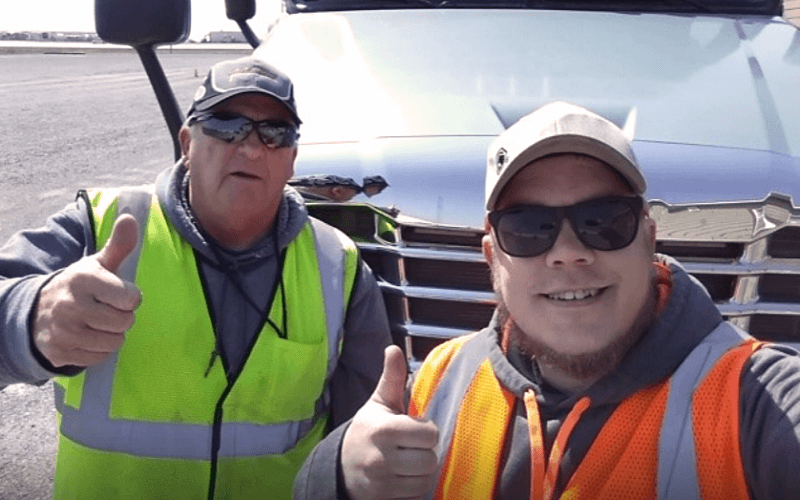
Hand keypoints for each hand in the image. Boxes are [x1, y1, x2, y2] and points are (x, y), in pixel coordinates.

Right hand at [33, 214, 141, 367]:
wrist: (37, 311)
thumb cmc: (80, 286)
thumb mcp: (97, 264)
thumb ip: (118, 245)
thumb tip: (130, 218)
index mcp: (84, 279)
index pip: (130, 298)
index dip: (130, 297)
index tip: (119, 293)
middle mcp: (72, 305)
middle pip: (125, 322)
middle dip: (122, 317)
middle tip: (107, 309)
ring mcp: (64, 331)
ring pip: (114, 341)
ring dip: (112, 334)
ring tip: (98, 322)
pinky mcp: (61, 352)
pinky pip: (101, 357)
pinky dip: (100, 349)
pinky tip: (88, 336)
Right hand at [341, 345, 439, 499]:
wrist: (340, 467)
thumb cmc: (366, 431)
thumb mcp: (378, 404)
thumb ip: (392, 378)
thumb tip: (393, 348)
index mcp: (383, 430)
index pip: (429, 434)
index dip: (427, 430)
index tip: (416, 428)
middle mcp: (381, 458)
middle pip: (430, 459)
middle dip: (425, 452)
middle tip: (413, 447)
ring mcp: (382, 483)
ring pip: (426, 479)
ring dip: (422, 471)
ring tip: (409, 462)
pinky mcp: (384, 499)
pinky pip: (417, 495)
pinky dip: (414, 487)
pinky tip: (404, 477)